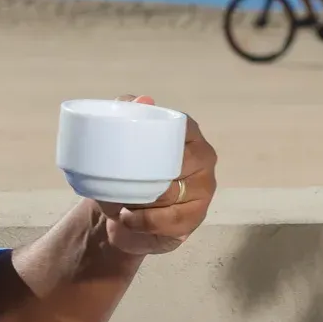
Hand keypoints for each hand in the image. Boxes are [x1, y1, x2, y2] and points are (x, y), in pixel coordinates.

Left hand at [94, 97, 216, 255]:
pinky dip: (145, 221)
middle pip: (177, 164)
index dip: (159, 138)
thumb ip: (126, 115)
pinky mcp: (197, 217)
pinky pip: (172, 220)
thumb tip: (142, 99)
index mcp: (187, 132)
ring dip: (142, 201)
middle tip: (119, 183)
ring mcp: (203, 189)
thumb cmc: (124, 171)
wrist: (121, 215)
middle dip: (145, 177)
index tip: (133, 150)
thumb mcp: (118, 141)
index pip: (182, 128)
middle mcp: (203, 158)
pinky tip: (130, 219)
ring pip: (173, 194)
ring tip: (121, 204)